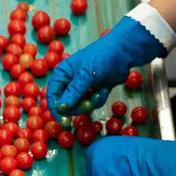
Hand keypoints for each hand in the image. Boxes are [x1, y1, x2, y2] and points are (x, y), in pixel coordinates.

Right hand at [46, 16, 165, 119]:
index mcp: (62, 74)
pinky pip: (92, 104)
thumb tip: (60, 108)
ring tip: (99, 90)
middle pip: (66, 105)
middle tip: (88, 103)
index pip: (53, 96)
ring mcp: (81, 87)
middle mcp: (69, 81)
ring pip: (80, 106)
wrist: (123, 53)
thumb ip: (73, 93)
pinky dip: (99, 99)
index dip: (56, 110)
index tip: (64, 122)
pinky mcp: (93, 91)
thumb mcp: (86, 75)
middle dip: (79, 106)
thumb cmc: (101, 58)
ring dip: (91, 102)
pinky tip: (104, 88)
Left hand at [84, 136, 175, 175]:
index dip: (103, 167)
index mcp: (97, 146)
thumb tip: (118, 159)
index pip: (93, 159)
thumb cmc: (138, 153)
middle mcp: (91, 158)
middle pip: (92, 173)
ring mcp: (93, 173)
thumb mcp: (124, 146)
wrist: (141, 161)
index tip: (111, 171)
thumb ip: (115, 153)